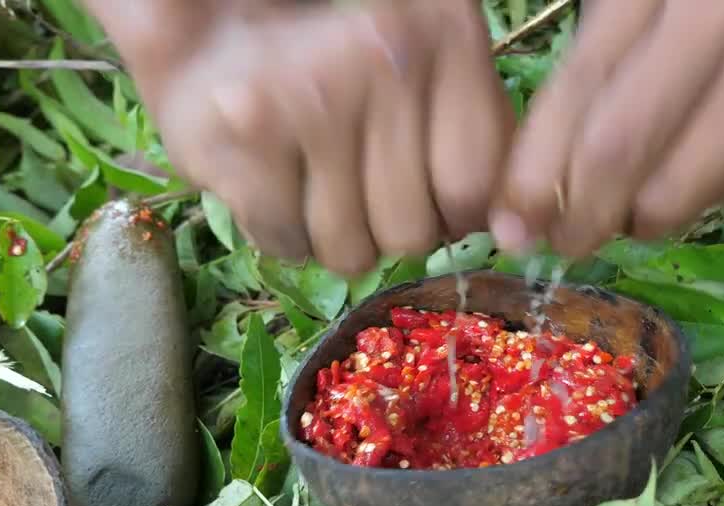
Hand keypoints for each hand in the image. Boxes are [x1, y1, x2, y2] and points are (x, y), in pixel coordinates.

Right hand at [85, 0, 512, 275]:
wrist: (210, 39)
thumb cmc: (343, 79)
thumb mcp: (433, 79)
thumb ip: (482, 145)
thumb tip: (513, 236)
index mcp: (448, 34)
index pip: (478, 189)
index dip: (454, 216)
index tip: (430, 196)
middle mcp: (386, 59)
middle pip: (412, 233)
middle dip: (388, 230)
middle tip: (360, 185)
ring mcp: (315, 95)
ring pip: (350, 252)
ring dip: (335, 237)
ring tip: (317, 181)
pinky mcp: (249, 135)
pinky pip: (288, 243)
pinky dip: (283, 231)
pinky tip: (278, 182)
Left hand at [491, 0, 723, 257]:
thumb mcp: (666, 15)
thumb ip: (603, 75)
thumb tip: (532, 187)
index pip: (575, 87)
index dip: (531, 168)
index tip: (506, 223)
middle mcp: (710, 15)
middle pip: (612, 149)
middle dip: (572, 215)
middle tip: (556, 247)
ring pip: (666, 190)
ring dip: (631, 224)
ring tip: (624, 218)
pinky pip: (721, 198)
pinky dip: (690, 211)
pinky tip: (694, 186)